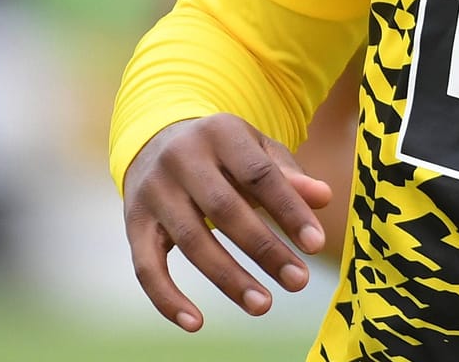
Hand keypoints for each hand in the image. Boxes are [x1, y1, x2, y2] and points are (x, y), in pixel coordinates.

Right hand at [121, 114, 333, 331]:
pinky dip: (167, 299)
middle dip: (265, 250)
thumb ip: (288, 175)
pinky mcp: (133, 223)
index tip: (317, 246)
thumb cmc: (223, 152)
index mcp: (221, 133)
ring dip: (228, 278)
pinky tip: (196, 324)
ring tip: (263, 305)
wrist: (156, 141)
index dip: (289, 210)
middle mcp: (181, 159)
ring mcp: (153, 191)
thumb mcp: (257, 151)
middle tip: (299, 281)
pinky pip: (146, 267)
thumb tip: (325, 197)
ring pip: (191, 242)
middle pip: (225, 211)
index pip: (260, 175)